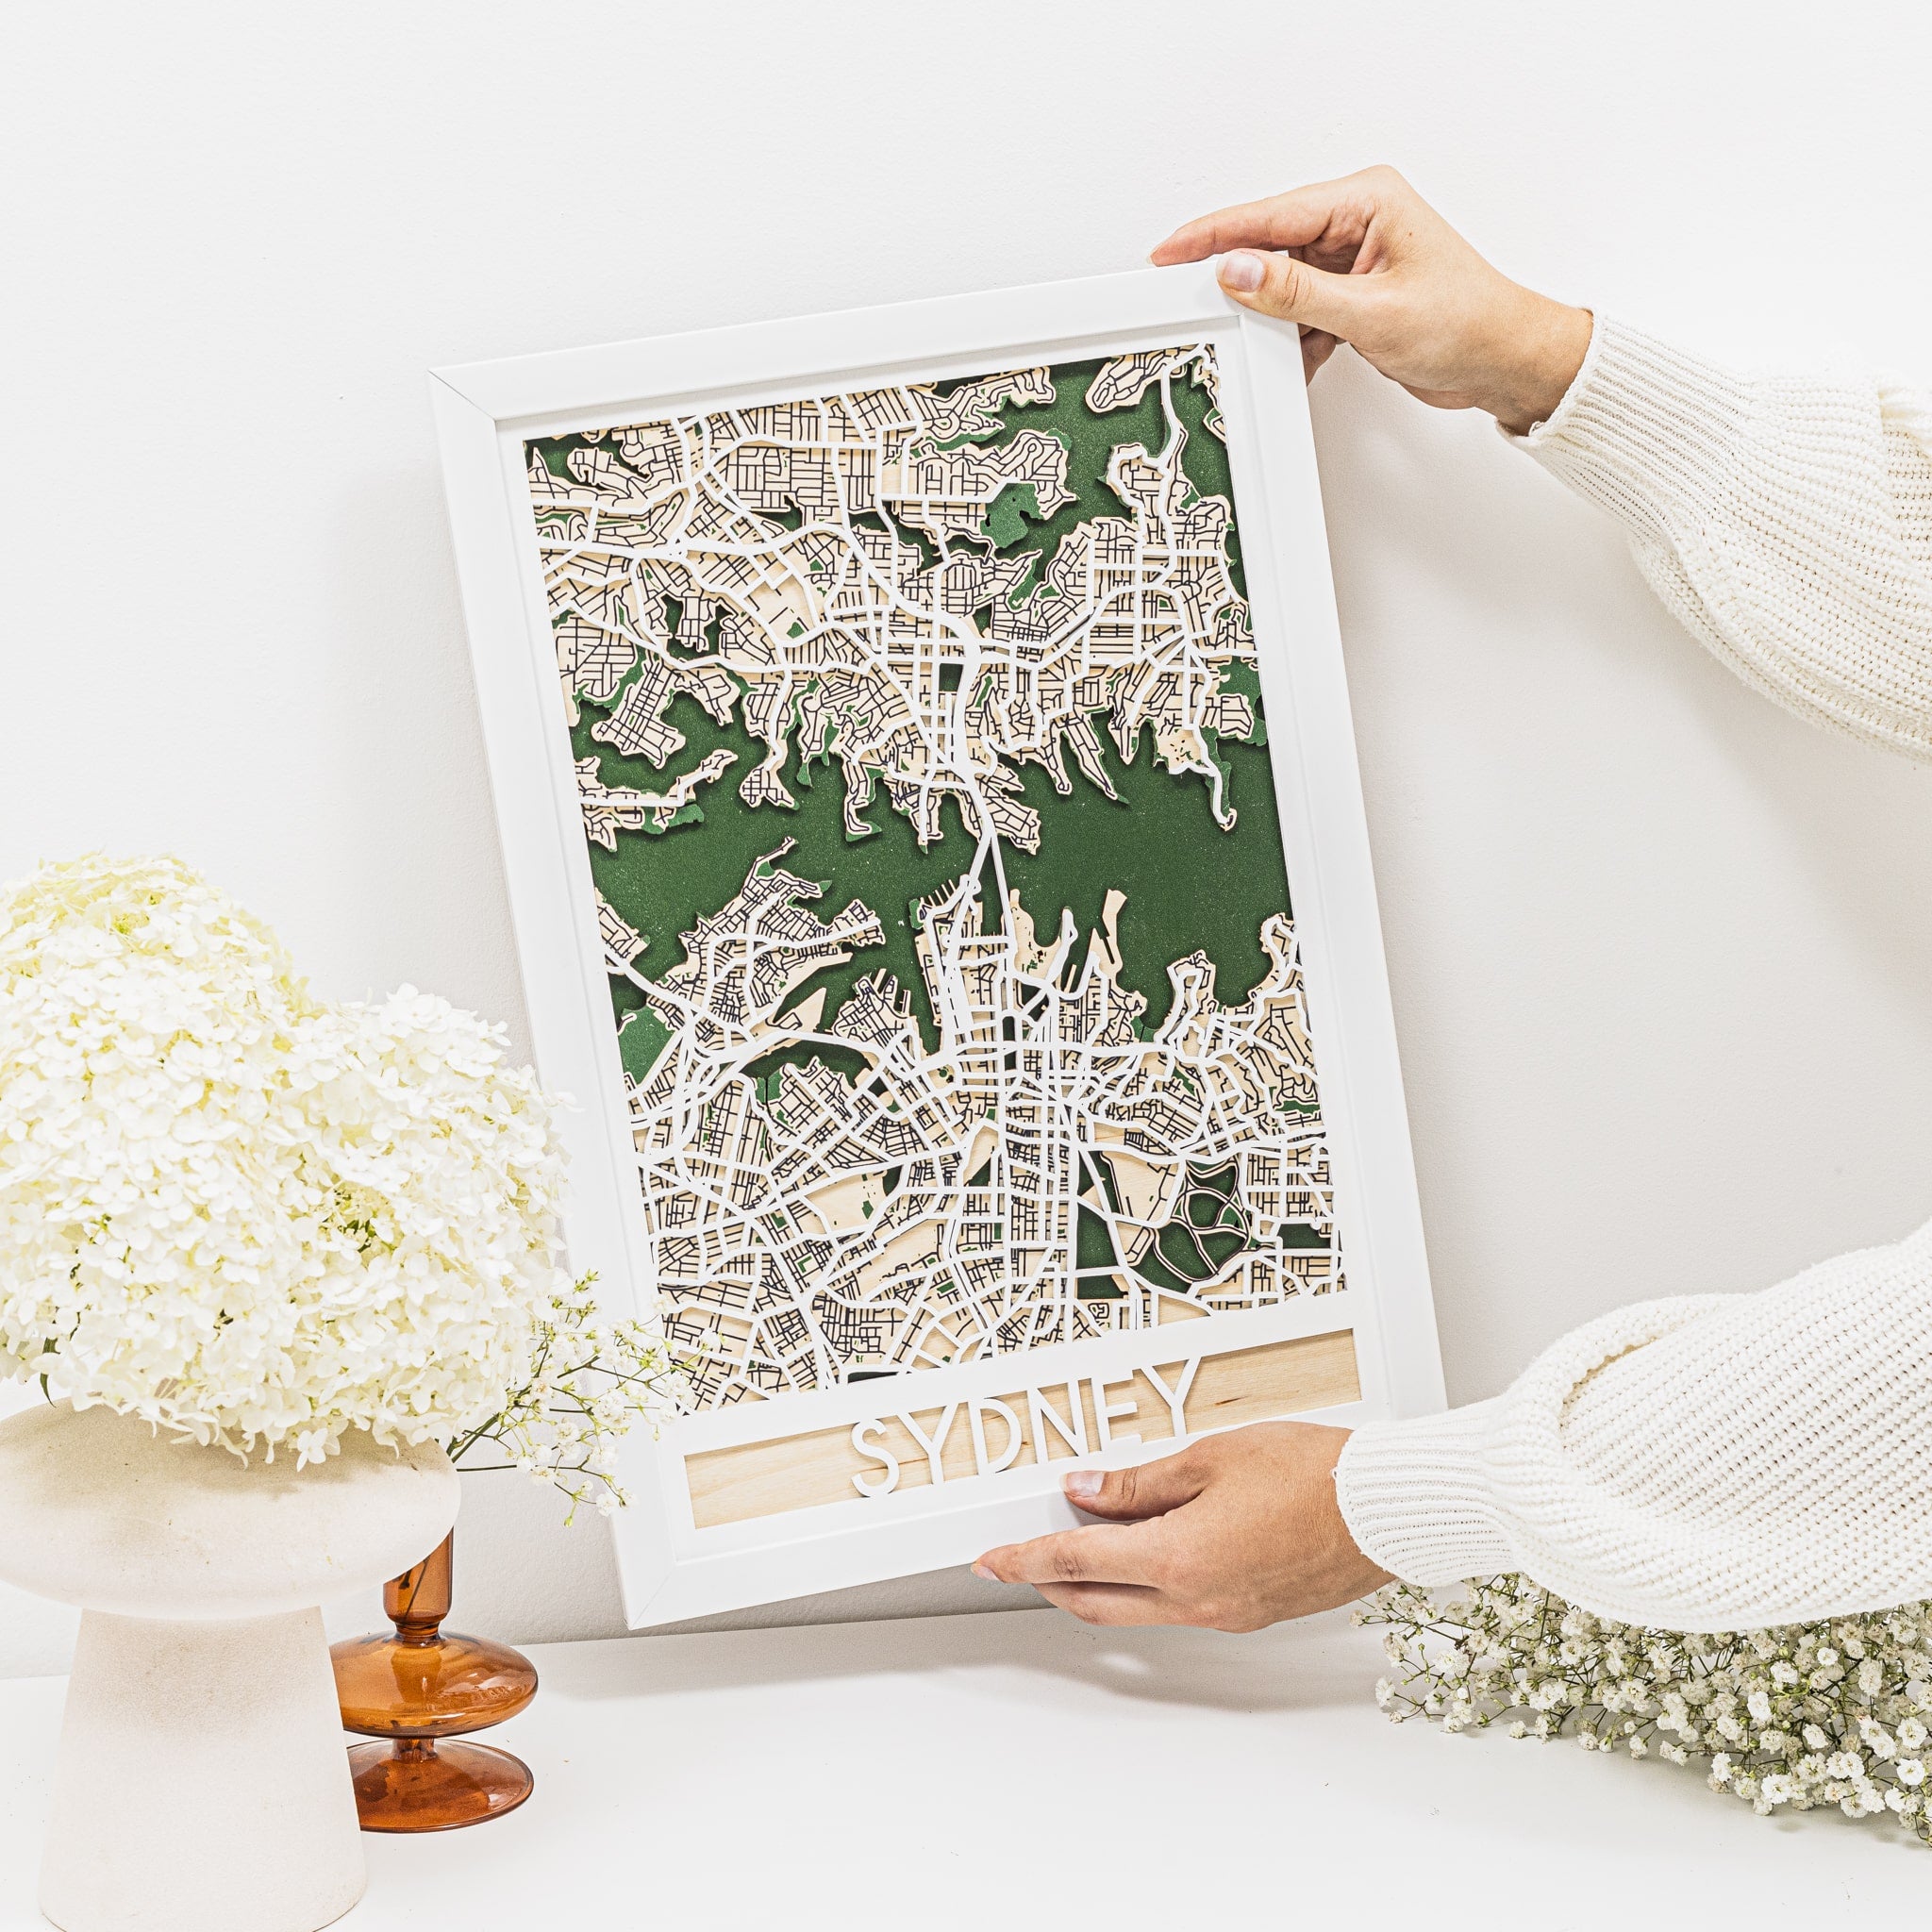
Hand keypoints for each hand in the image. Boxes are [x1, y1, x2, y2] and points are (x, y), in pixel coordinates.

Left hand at [972, 1421, 1390, 1630]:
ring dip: (1104, 1579)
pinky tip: (1157, 1542)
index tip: (991, 1558)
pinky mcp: (1252, 1613)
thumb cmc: (1314, 1475)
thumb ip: (1139, 1481)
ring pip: (1139, 1609)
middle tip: (1025, 1555)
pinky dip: (1153, 1579)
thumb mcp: (1210, 1457)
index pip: (1075, 1562)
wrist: (1386, 1509)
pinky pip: (1182, 1604)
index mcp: (1178, 1558)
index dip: (1023, 1559)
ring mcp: (1227, 1613)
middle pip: (1097, 1602)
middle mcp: (1198, 1600)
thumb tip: (1088, 1490)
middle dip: (1051, 1580)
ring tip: (1094, 1531)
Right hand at [1152, 165, 1592, 435]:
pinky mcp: (1354, 296)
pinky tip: (1287, 357)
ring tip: (1249, 341)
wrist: (1505, 362)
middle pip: (1271, 245)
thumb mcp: (1372, 311)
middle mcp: (1357, 222)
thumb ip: (1297, 291)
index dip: (1216, 235)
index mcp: (1367, 200)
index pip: (1273, 214)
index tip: (1172, 251)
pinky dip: (1291, 338)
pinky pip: (1301, 311)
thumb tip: (1240, 270)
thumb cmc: (1466, 323)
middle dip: (1237, 280)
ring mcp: (1353, 260)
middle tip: (1192, 302)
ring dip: (1269, 318)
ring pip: (1283, 284)